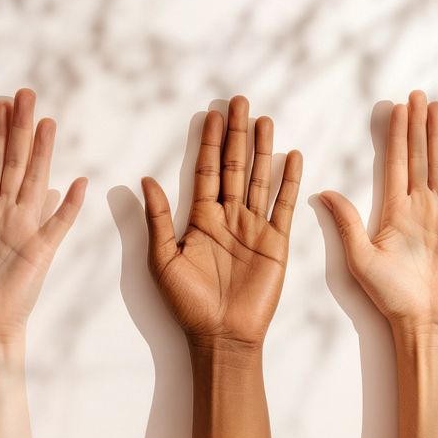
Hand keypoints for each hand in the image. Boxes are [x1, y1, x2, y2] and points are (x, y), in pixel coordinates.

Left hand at [0, 88, 86, 342]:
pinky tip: (78, 183)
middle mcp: (5, 212)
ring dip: (43, 153)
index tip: (1, 105)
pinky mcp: (41, 250)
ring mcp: (26, 228)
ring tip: (48, 123)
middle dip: (21, 129)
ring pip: (36, 181)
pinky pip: (58, 223)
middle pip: (16, 162)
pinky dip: (68, 205)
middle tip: (26, 94)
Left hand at [142, 96, 302, 348]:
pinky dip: (288, 181)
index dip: (208, 143)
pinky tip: (291, 157)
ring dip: (261, 149)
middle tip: (239, 102)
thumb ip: (158, 219)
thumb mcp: (163, 259)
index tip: (211, 114)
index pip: (206, 171)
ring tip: (264, 120)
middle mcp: (228, 218)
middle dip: (236, 134)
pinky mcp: (276, 242)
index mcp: (200, 220)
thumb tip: (146, 179)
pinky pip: (283, 205)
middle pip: (233, 166)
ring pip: (257, 179)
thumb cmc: (188, 303)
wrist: (221, 335)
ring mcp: (253, 228)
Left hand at [320, 90, 437, 334]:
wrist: (424, 319)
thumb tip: (322, 191)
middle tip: (416, 95)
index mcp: (390, 210)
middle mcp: (415, 206)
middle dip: (416, 126)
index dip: (393, 136)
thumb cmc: (389, 295)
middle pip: (417, 156)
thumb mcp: (360, 257)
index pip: (393, 163)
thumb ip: (346, 221)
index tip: (392, 108)